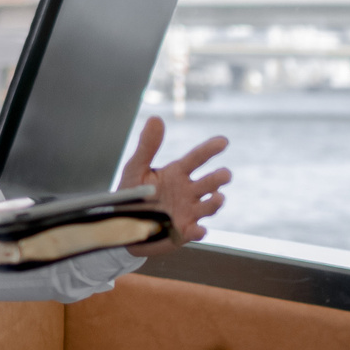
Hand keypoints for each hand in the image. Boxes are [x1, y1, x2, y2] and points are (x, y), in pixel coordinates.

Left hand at [119, 117, 231, 256]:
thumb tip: (156, 118)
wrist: (123, 224)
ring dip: (215, 203)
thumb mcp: (136, 168)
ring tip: (218, 198)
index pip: (197, 159)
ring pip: (208, 206)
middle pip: (208, 183)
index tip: (223, 141)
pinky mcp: (183, 231)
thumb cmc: (132, 193)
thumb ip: (147, 146)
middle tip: (225, 174)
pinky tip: (199, 230)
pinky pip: (194, 232)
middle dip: (218, 179)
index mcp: (177, 173)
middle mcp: (188, 192)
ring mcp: (189, 212)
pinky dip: (198, 232)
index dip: (210, 149)